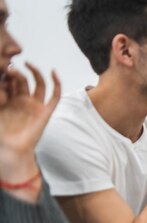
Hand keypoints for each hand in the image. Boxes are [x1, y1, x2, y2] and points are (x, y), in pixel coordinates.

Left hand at [0, 63, 60, 180]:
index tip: (1, 67)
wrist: (11, 148)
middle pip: (24, 81)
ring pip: (39, 84)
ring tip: (26, 64)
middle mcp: (24, 102)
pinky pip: (55, 96)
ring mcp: (36, 106)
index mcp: (10, 102)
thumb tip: (0, 81)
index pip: (11, 82)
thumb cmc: (1, 134)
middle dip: (17, 72)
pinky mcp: (46, 112)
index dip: (7, 74)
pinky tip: (53, 72)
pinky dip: (56, 84)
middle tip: (9, 67)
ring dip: (34, 72)